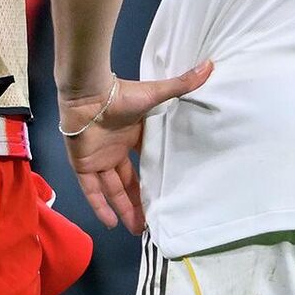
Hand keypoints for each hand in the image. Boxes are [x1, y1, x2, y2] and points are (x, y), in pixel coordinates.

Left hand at [58, 63, 213, 233]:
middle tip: (151, 222)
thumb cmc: (121, 94)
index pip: (145, 163)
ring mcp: (99, 159)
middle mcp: (115, 150)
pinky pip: (92, 191)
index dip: (153, 179)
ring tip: (138, 229)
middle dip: (139, 202)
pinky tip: (111, 223)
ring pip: (112, 191)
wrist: (89, 95)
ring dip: (123, 209)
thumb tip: (210, 66)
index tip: (166, 194)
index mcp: (132, 136)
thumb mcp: (156, 94)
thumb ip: (181, 85)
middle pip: (128, 183)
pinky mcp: (83, 165)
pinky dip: (100, 206)